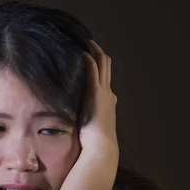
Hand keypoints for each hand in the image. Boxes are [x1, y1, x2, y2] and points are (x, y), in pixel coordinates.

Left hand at [79, 40, 118, 162]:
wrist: (102, 147)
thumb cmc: (96, 143)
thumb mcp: (92, 129)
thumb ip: (88, 122)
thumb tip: (81, 124)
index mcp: (109, 102)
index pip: (105, 80)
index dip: (100, 68)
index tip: (91, 60)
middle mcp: (109, 94)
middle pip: (107, 68)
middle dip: (99, 54)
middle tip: (90, 42)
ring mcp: (104, 93)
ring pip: (103, 65)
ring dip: (95, 52)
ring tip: (87, 41)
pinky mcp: (96, 93)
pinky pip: (93, 72)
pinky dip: (89, 60)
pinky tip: (82, 52)